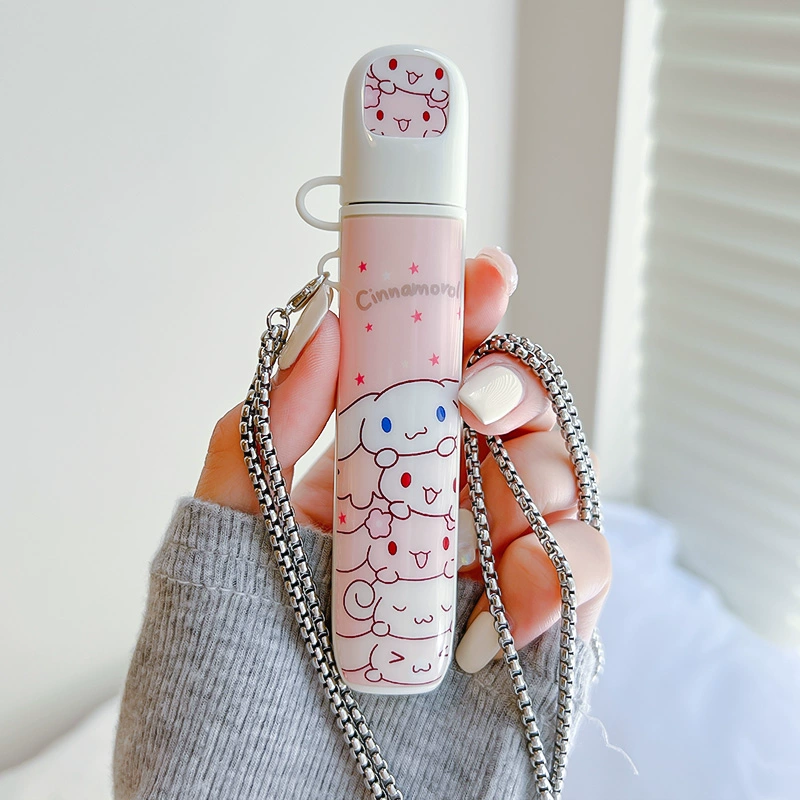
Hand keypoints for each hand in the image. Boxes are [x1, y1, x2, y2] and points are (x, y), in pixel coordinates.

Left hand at [195, 248, 610, 672]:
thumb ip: (263, 426)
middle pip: (508, 413)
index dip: (461, 318)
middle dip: (509, 385)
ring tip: (490, 525)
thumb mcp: (223, 532)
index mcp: (369, 473)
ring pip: (559, 477)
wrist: (263, 796)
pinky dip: (560, 570)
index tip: (478, 277)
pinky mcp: (534, 630)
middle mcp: (438, 507)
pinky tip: (508, 603)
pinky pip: (579, 572)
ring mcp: (488, 562)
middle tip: (476, 399)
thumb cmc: (231, 670)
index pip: (429, 373)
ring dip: (541, 474)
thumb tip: (319, 325)